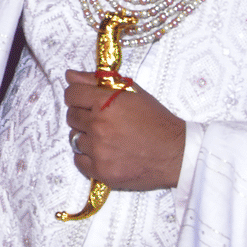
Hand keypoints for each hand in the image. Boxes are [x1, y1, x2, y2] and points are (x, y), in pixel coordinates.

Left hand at [64, 71, 184, 190]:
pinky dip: (87, 157)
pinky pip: (78, 160)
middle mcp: (99, 126)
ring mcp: (99, 150)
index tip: (85, 100)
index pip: (71, 94)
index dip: (77, 95)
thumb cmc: (156, 121)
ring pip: (74, 139)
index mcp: (105, 103)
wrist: (176, 153)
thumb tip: (70, 75)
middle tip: (101, 120)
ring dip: (85, 137)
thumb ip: (97, 81)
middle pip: (71, 116)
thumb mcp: (131, 92)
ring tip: (105, 138)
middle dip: (83, 115)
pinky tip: (103, 153)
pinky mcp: (101, 171)